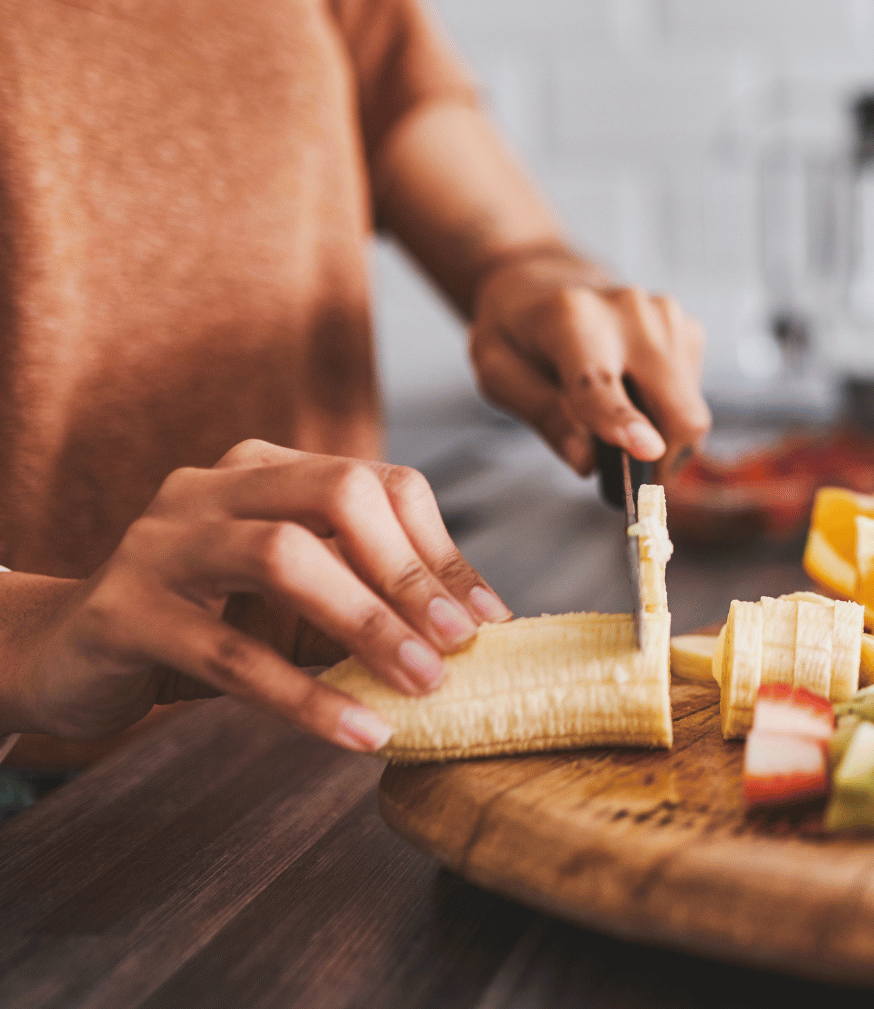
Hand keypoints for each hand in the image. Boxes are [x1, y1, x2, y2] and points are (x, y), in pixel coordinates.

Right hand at [12, 441, 511, 751]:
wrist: (61, 657)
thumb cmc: (200, 623)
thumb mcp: (290, 600)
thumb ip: (362, 595)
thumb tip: (472, 631)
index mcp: (264, 467)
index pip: (379, 483)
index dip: (442, 550)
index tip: (487, 619)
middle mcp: (212, 488)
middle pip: (338, 495)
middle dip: (410, 573)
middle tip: (460, 646)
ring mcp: (162, 543)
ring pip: (283, 558)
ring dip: (366, 624)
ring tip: (423, 684)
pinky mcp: (124, 612)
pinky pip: (228, 652)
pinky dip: (303, 696)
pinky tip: (356, 731)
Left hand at [467, 247, 711, 474]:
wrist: (549, 280)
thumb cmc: (518, 332)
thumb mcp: (499, 372)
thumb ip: (542, 414)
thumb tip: (586, 461)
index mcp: (569, 319)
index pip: (599, 383)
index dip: (623, 420)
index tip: (647, 451)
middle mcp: (629, 312)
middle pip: (675, 407)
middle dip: (665, 458)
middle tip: (636, 488)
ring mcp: (667, 318)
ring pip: (690, 410)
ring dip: (663, 435)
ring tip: (620, 424)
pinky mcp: (688, 328)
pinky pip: (692, 396)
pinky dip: (668, 411)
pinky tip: (635, 394)